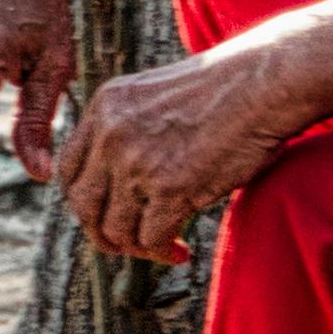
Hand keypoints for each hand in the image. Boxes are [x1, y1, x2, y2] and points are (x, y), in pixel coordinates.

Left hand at [52, 43, 311, 264]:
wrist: (263, 82)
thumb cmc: (227, 88)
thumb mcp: (157, 94)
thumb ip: (130, 128)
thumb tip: (121, 180)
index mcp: (105, 107)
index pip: (69, 169)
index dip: (84, 201)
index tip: (107, 214)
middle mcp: (111, 134)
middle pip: (82, 205)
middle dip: (103, 233)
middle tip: (128, 245)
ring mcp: (136, 162)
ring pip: (115, 229)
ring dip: (138, 248)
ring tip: (164, 248)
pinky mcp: (169, 188)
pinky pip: (151, 238)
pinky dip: (164, 251)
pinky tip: (181, 251)